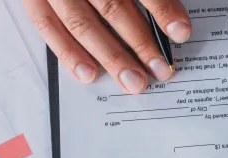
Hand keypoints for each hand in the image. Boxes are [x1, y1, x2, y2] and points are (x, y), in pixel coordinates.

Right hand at [21, 0, 191, 92]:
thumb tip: (167, 11)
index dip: (161, 8)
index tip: (180, 32)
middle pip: (111, 7)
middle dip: (139, 42)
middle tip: (160, 70)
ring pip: (82, 23)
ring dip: (110, 56)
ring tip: (133, 81)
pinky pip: (47, 25)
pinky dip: (68, 52)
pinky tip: (89, 74)